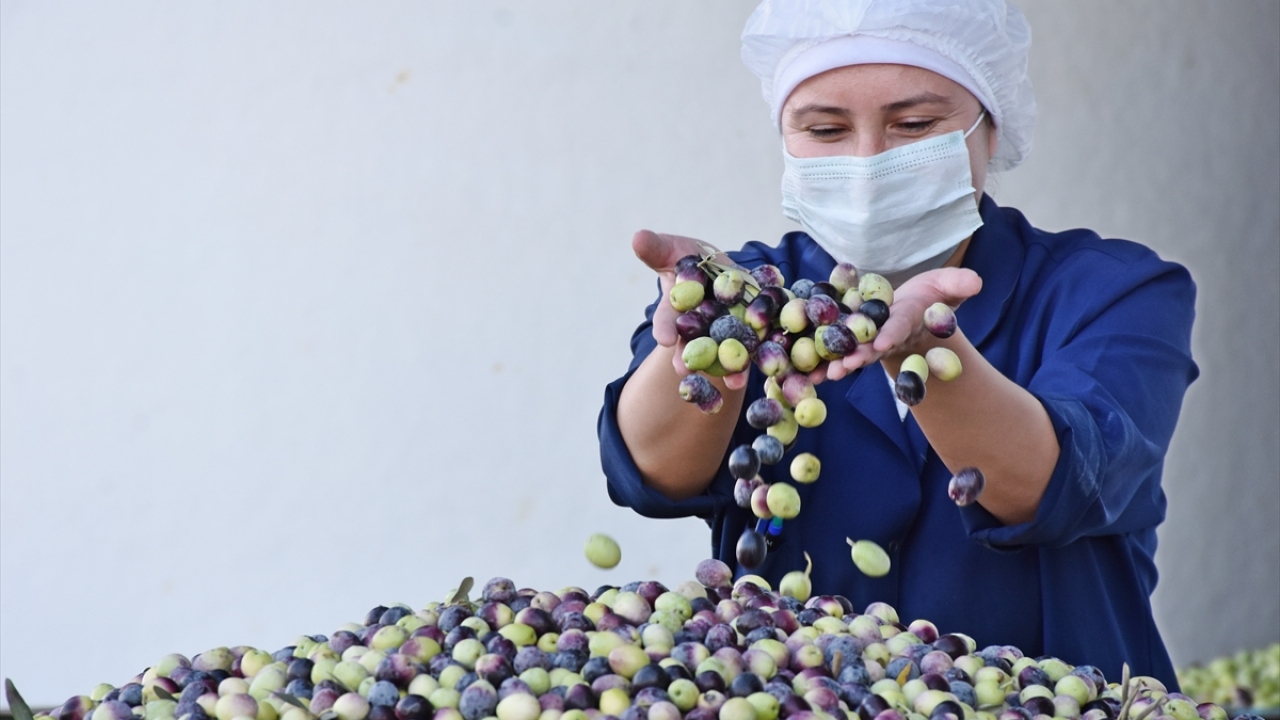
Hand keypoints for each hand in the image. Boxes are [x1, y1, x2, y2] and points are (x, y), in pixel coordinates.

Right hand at [632, 229, 749, 390]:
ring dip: (727, 367)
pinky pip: (753, 347)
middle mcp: (698, 328)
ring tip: (732, 381)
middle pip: (694, 344)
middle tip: (686, 370)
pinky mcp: (749, 333)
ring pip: (724, 353)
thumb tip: (636, 237)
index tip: (664, 338)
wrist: (720, 270)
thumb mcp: (672, 250)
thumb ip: (656, 248)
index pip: (668, 319)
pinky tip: (764, 370)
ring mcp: (723, 334)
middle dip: (690, 357)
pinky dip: (758, 358)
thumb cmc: (689, 260)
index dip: (666, 327)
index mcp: (677, 308)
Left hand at [823, 267, 982, 381]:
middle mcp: (887, 335)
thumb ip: (957, 284)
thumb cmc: (929, 296)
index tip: (884, 342)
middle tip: (847, 365)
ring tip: (827, 375)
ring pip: (854, 353)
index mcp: (907, 319)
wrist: (910, 310)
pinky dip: (823, 364)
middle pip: (873, 346)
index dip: (893, 334)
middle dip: (861, 356)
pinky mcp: (854, 342)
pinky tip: (809, 375)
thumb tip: (976, 281)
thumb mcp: (945, 285)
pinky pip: (837, 353)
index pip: (900, 326)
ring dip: (840, 364)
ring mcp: (870, 341)